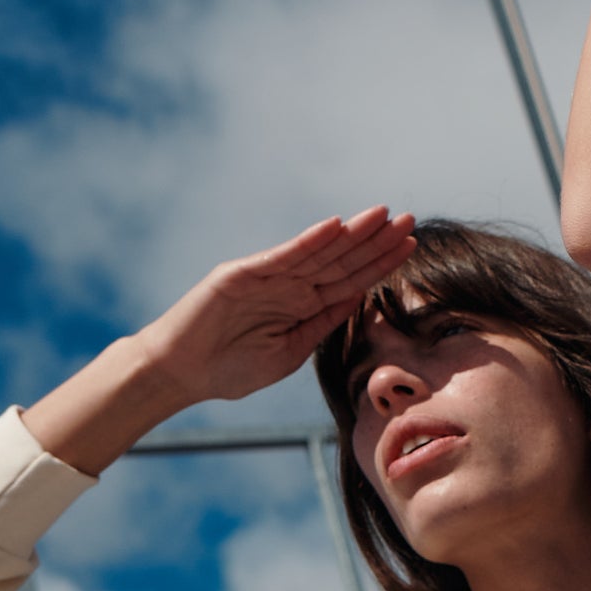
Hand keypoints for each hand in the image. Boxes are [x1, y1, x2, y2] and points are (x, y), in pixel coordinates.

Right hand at [135, 209, 419, 408]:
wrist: (179, 374)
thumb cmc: (230, 369)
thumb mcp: (289, 352)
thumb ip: (322, 325)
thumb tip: (359, 298)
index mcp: (303, 306)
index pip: (350, 280)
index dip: (380, 263)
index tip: (410, 246)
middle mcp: (289, 286)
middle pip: (341, 259)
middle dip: (376, 241)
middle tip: (410, 219)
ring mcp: (267, 277)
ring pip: (318, 252)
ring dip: (351, 233)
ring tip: (382, 215)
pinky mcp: (241, 274)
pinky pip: (283, 257)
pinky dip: (309, 241)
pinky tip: (335, 227)